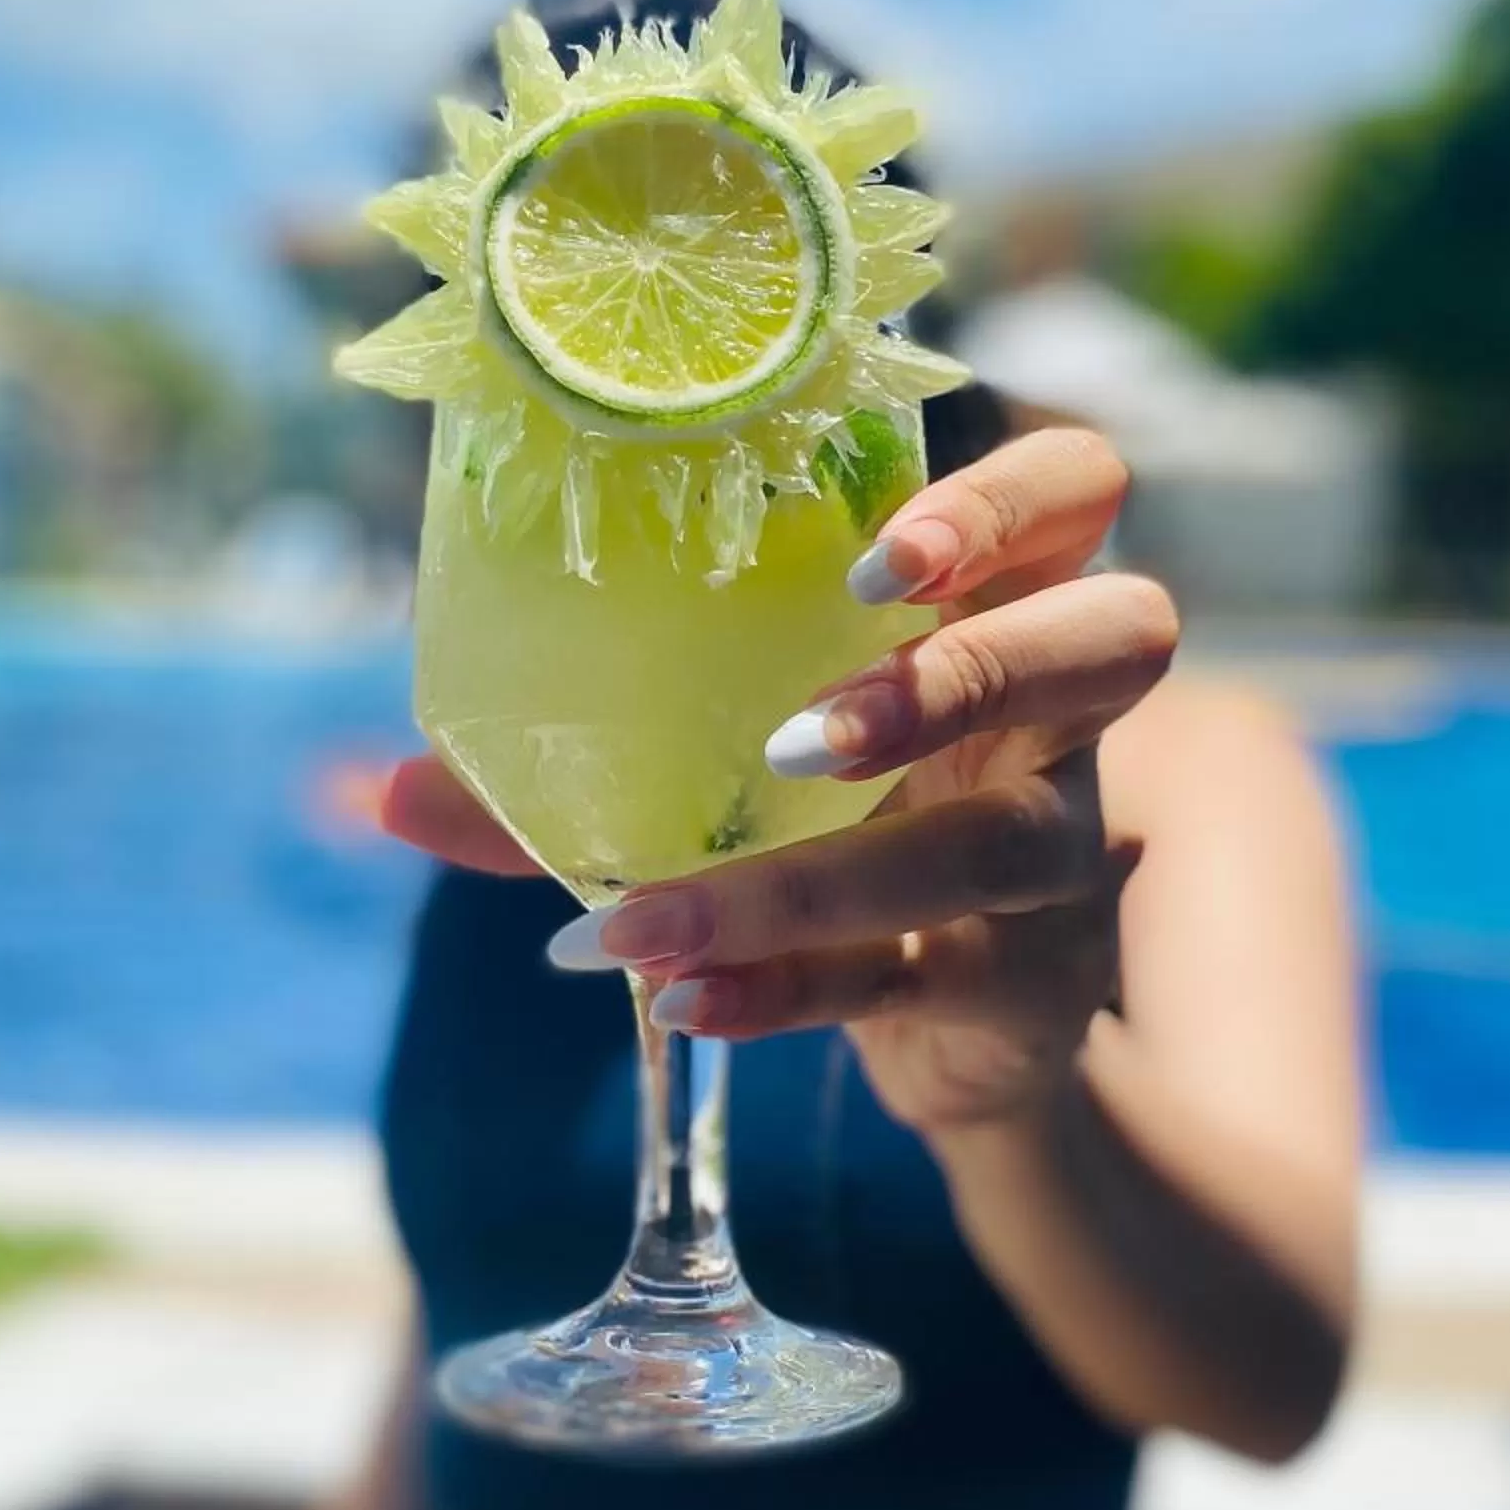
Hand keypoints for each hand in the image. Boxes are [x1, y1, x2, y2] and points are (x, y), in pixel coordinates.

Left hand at [551, 430, 1179, 1135]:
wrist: (957, 1026)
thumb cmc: (839, 831)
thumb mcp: (732, 769)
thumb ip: (590, 763)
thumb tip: (390, 788)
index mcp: (1007, 598)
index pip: (1079, 483)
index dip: (1002, 501)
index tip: (874, 559)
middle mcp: (1069, 712)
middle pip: (1119, 633)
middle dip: (967, 669)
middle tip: (801, 734)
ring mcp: (1066, 849)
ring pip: (998, 844)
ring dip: (818, 879)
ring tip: (654, 914)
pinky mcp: (1032, 981)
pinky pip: (916, 978)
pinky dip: (786, 988)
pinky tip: (679, 996)